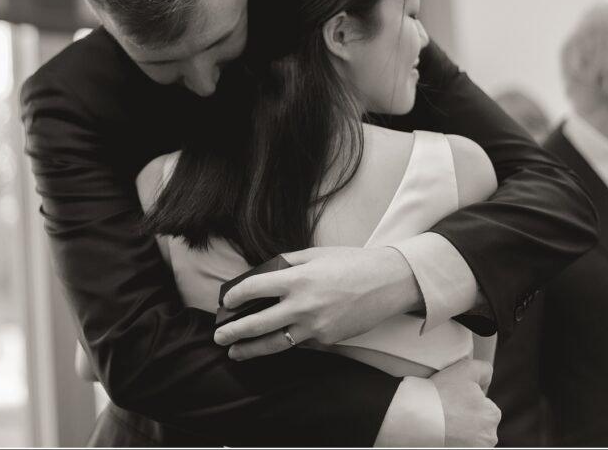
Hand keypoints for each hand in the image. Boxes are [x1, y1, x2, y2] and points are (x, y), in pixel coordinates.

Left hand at [213, 246, 422, 359]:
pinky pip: (299, 343)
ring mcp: (315, 326)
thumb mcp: (315, 254)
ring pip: (274, 343)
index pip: (254, 289)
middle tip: (219, 336)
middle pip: (257, 324)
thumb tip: (262, 273)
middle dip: (233, 332)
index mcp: (297, 279)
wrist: (388, 283)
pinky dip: (284, 343)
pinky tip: (272, 344)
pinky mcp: (327, 339)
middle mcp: (302, 305)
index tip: (225, 302)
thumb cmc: (351, 263)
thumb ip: (287, 263)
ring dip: (251, 349)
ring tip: (235, 353)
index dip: (234, 296)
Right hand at [429, 359, 499, 446]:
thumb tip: (486, 378)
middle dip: (465, 416)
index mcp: (492, 415)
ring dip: (458, 429)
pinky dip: (452, 440)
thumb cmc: (440, 395)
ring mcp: (475, 448)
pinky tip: (441, 432)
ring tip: (441, 421)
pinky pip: (458, 444)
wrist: (416, 419)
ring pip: (468, 435)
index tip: (452, 397)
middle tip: (446, 408)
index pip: (483, 404)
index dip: (467, 398)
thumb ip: (483, 369)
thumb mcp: (464, 369)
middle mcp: (489, 436)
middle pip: (477, 422)